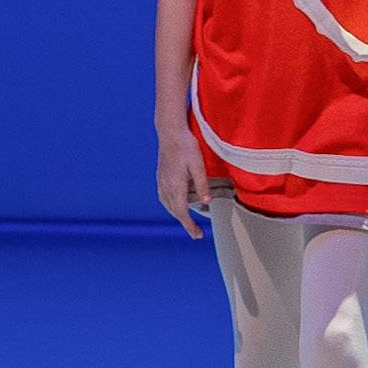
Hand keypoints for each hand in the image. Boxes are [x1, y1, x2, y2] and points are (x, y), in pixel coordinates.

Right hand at [156, 122, 210, 237]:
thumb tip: (206, 203)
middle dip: (185, 222)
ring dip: (178, 214)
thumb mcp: (198, 165)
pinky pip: (165, 197)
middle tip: (197, 232)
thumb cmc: (186, 146)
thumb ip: (202, 185)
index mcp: (175, 185)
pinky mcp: (160, 176)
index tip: (198, 236)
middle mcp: (165, 186)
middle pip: (174, 211)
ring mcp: (161, 181)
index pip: (182, 212)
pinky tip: (179, 203)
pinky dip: (172, 204)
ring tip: (189, 220)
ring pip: (168, 205)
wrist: (170, 131)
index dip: (190, 226)